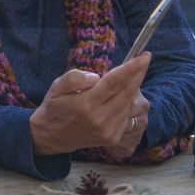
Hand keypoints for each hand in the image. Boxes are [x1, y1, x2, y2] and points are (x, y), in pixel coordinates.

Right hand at [28, 54, 151, 154]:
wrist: (51, 137)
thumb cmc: (55, 108)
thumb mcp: (56, 87)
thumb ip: (74, 78)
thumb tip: (96, 77)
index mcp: (85, 104)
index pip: (114, 82)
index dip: (132, 68)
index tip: (144, 56)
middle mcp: (100, 119)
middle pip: (128, 92)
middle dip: (138, 74)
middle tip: (143, 60)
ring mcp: (108, 131)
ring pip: (129, 103)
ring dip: (130, 89)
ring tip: (120, 82)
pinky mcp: (113, 138)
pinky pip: (127, 115)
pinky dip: (125, 103)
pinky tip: (114, 100)